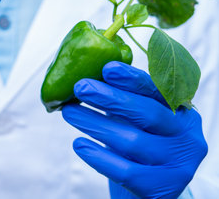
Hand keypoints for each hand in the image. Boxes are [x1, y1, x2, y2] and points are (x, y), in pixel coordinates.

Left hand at [62, 61, 207, 198]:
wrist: (152, 189)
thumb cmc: (141, 146)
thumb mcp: (139, 121)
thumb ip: (123, 101)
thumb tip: (88, 77)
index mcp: (183, 113)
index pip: (159, 91)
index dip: (133, 79)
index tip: (107, 68)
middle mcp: (187, 137)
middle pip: (147, 113)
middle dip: (110, 98)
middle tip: (80, 87)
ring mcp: (178, 166)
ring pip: (132, 141)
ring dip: (95, 124)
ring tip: (69, 112)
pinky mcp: (162, 189)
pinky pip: (126, 171)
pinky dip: (99, 157)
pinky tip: (79, 144)